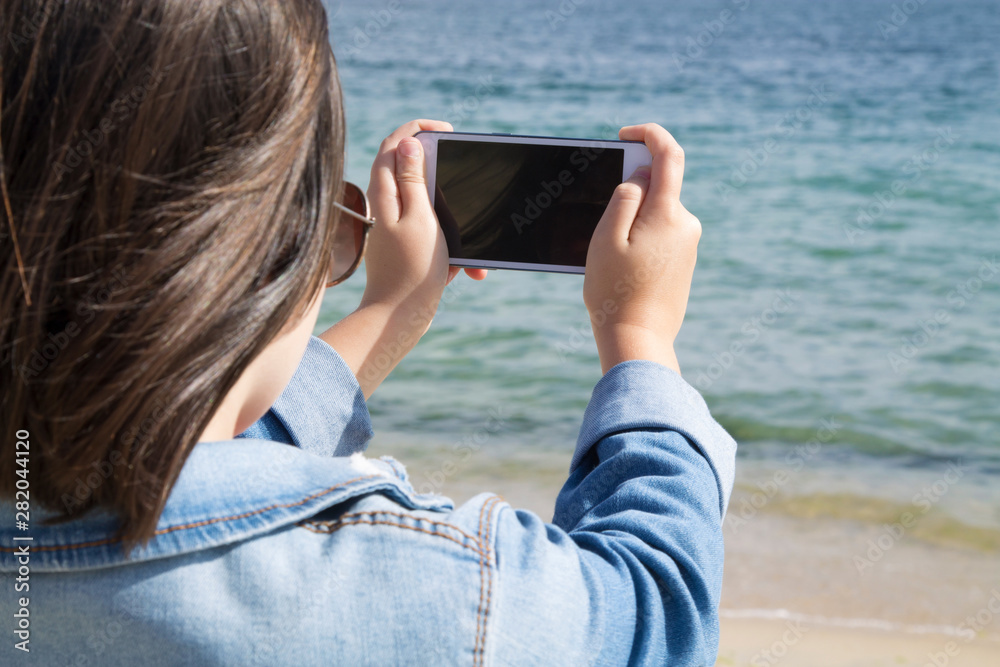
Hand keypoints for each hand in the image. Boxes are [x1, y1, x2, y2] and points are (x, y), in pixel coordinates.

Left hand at [319, 120, 484, 397]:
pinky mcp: (407, 246)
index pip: (395, 142)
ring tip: (473, 248)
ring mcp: (396, 226)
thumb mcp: (419, 217)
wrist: (399, 317)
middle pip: (413, 170)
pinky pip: (434, 235)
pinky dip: (452, 246)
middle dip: (446, 177)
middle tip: (466, 181)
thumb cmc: (412, 268)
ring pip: (430, 207)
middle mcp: (385, 205)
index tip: (448, 133)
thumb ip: (413, 179)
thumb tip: (406, 142)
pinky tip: (467, 268)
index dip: (420, 129)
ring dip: (455, 220)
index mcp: (384, 192)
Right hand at [583, 123, 700, 374]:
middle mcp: (686, 224)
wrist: (638, 339)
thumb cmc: (616, 291)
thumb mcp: (607, 238)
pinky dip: (638, 238)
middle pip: (657, 187)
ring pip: (655, 212)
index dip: (648, 134)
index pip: (669, 154)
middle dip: (628, 192)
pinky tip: (621, 269)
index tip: (624, 135)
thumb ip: (624, 197)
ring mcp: (687, 244)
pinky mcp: (683, 261)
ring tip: (609, 258)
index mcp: (668, 213)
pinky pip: (659, 234)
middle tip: (601, 225)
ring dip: (631, 220)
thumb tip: (641, 174)